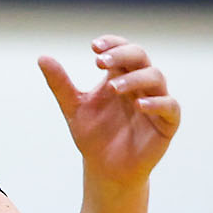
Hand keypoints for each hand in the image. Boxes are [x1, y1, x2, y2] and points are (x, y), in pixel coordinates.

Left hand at [39, 36, 180, 186]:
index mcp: (120, 76)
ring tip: (114, 87)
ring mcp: (156, 101)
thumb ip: (60, 83)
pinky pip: (170, 106)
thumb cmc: (93, 134)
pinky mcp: (167, 123)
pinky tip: (140, 104)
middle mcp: (140, 84)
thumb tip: (42, 57)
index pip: (122, 49)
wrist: (106, 168)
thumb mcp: (74, 107)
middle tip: (100, 61)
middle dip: (121, 55)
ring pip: (156, 77)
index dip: (112, 43)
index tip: (93, 47)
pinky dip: (157, 102)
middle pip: (140, 56)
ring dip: (135, 78)